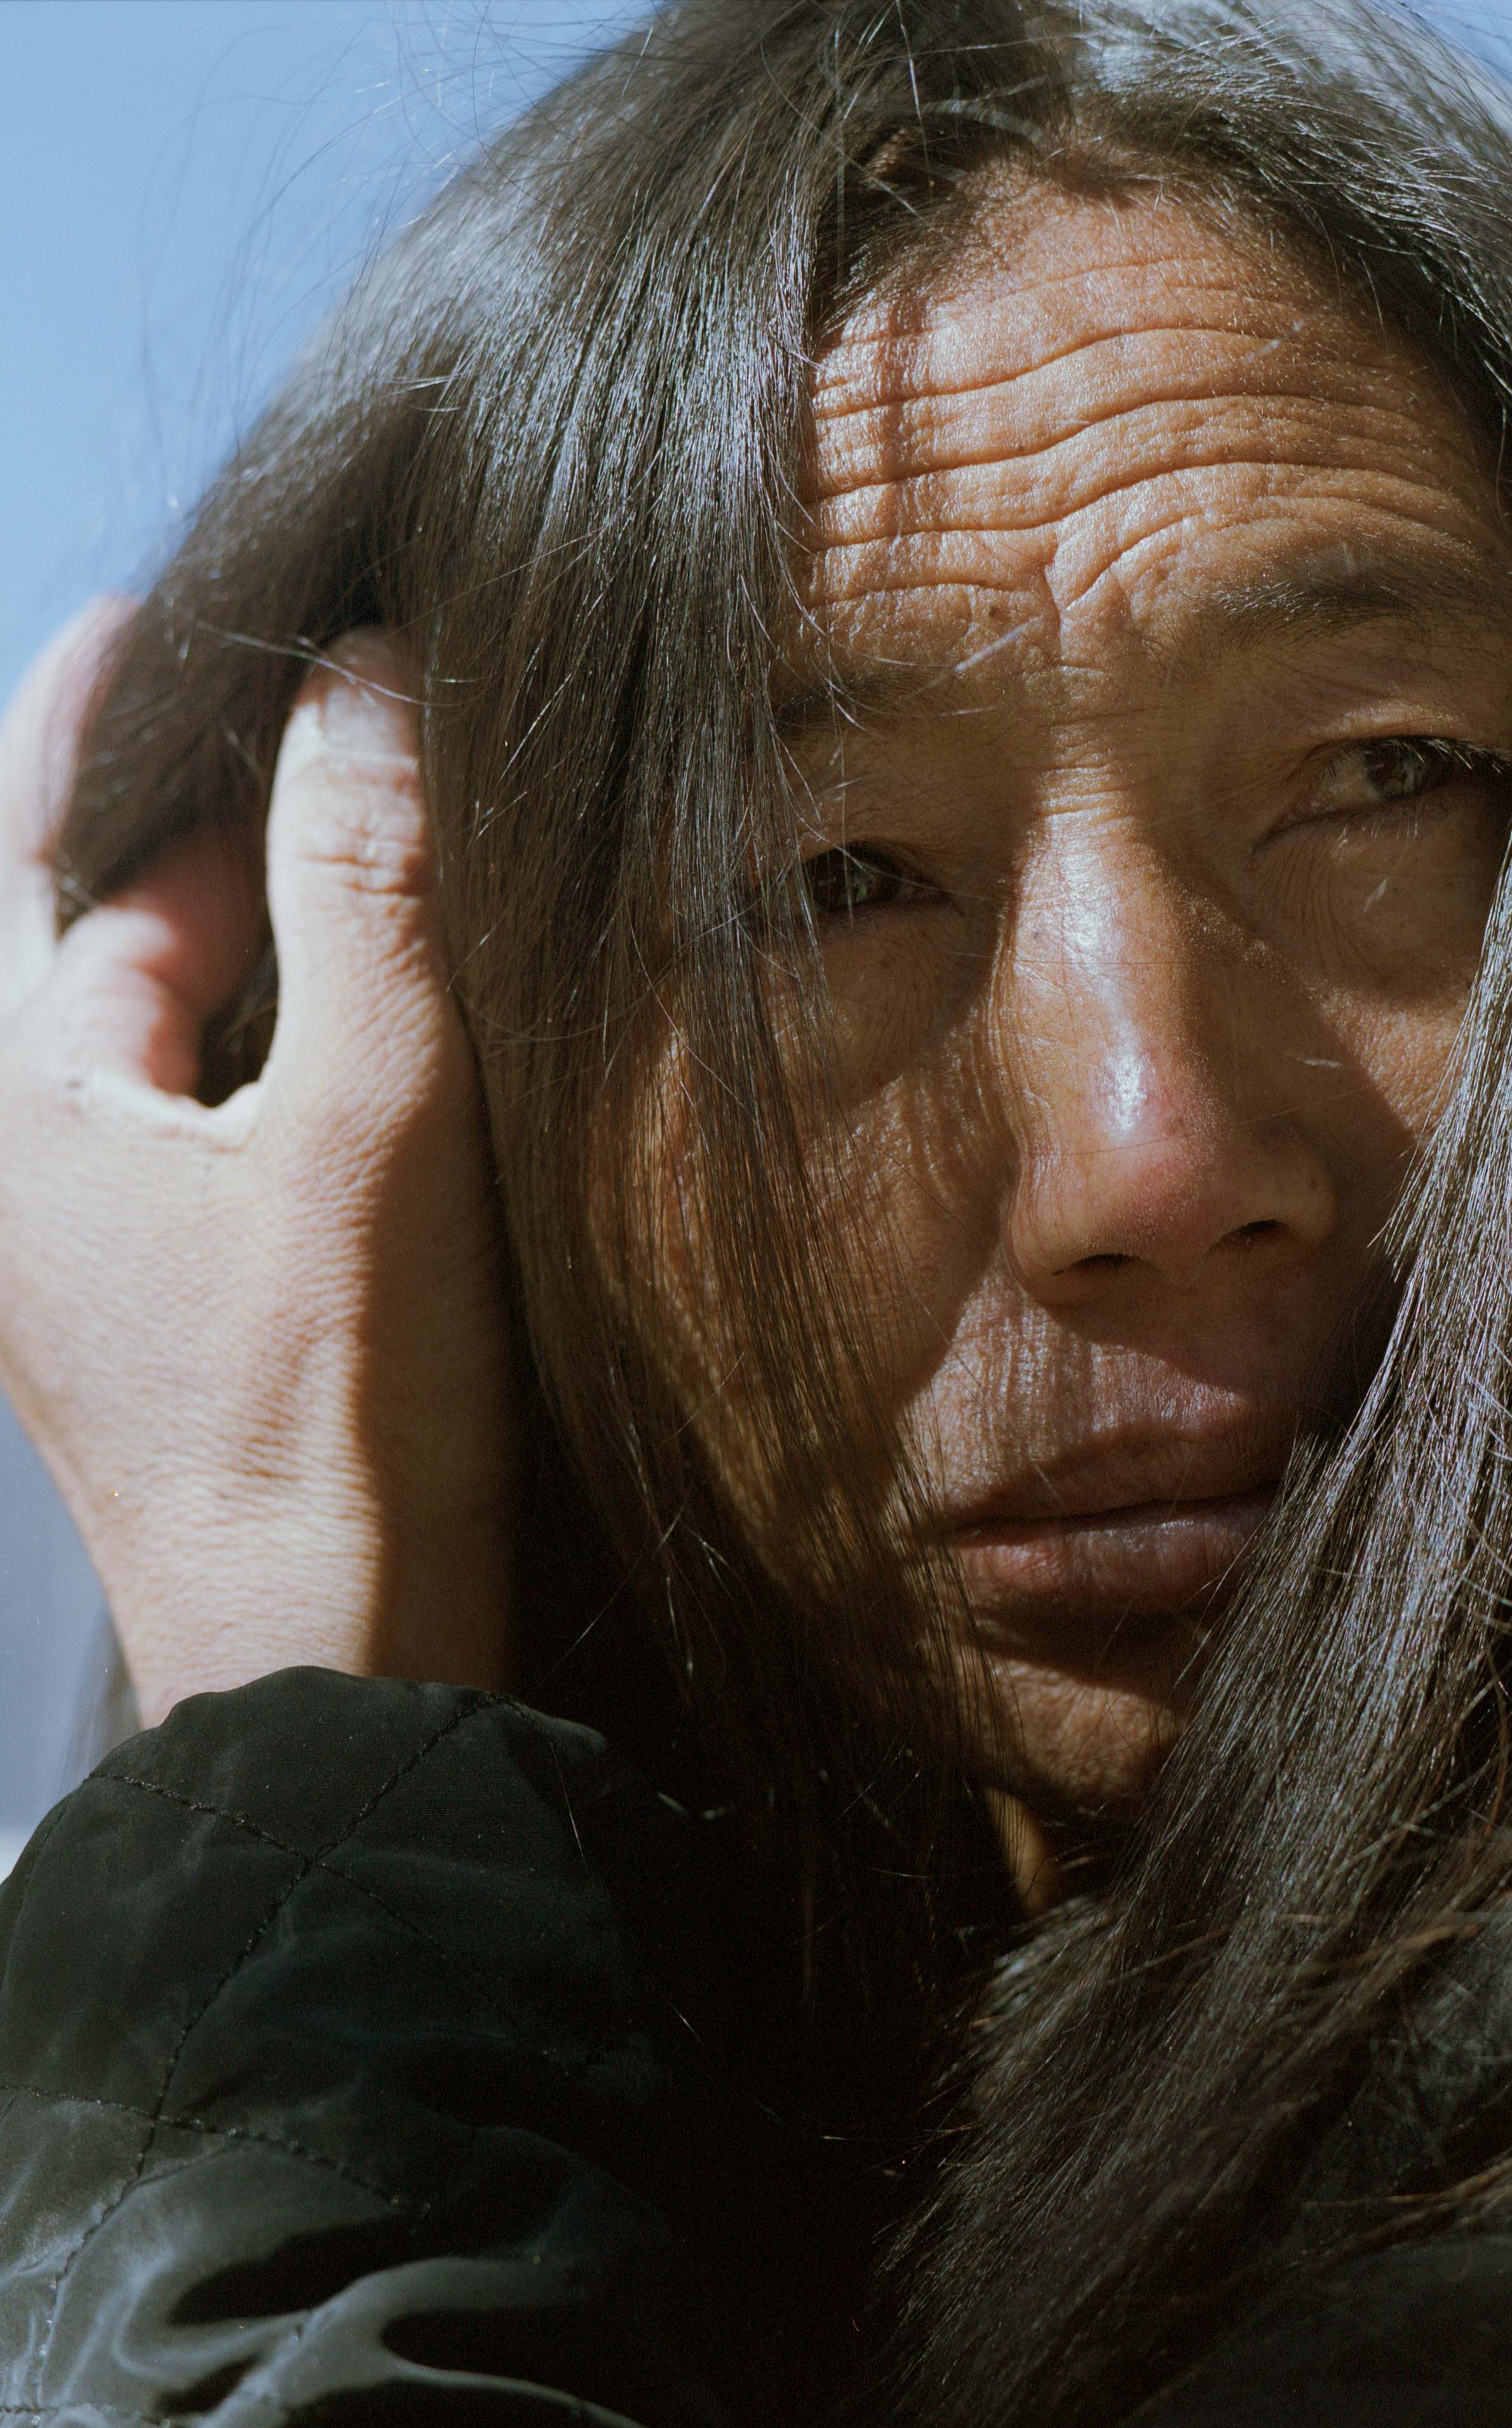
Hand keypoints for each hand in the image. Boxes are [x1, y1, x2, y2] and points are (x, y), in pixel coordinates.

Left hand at [0, 608, 514, 1721]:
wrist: (344, 1670)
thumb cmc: (335, 1424)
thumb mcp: (373, 1134)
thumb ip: (373, 896)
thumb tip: (368, 675)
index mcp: (18, 1103)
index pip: (32, 843)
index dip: (101, 708)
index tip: (172, 605)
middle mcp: (29, 1162)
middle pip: (113, 926)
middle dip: (225, 813)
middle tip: (359, 706)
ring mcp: (98, 1238)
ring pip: (184, 1022)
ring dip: (277, 925)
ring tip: (398, 833)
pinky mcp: (177, 1297)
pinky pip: (227, 1110)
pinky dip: (301, 1037)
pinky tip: (405, 1014)